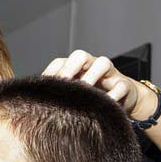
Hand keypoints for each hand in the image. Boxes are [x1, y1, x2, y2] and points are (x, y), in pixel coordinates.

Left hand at [42, 49, 156, 118]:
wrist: (123, 99)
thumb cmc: (92, 98)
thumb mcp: (75, 95)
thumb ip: (59, 96)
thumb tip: (35, 105)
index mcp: (76, 68)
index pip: (60, 63)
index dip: (51, 72)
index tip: (43, 87)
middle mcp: (91, 66)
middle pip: (80, 56)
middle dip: (70, 68)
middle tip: (63, 84)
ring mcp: (109, 74)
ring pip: (102, 63)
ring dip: (92, 75)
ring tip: (85, 90)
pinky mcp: (124, 85)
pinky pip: (121, 86)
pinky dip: (114, 95)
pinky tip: (105, 105)